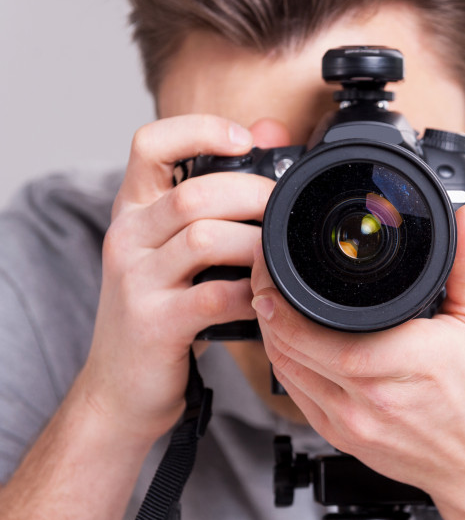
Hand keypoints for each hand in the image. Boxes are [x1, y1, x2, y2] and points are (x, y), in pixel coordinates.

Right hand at [81, 116, 283, 441]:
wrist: (122, 388)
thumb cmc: (164, 309)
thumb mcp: (181, 248)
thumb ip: (222, 194)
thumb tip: (271, 130)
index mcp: (135, 209)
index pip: (150, 144)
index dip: (200, 130)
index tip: (246, 140)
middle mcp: (128, 236)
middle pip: (194, 192)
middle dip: (255, 196)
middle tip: (287, 212)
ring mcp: (136, 279)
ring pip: (204, 237)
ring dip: (257, 244)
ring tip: (281, 257)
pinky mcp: (154, 323)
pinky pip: (214, 296)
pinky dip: (252, 294)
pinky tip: (268, 299)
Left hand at [251, 204, 464, 519]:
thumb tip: (462, 216)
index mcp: (401, 363)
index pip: (310, 326)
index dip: (280, 290)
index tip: (276, 260)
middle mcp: (367, 399)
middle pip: (285, 343)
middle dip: (268, 300)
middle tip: (271, 269)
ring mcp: (350, 424)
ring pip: (283, 370)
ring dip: (272, 332)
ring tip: (276, 298)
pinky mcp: (342, 440)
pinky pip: (296, 396)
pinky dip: (287, 363)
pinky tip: (292, 341)